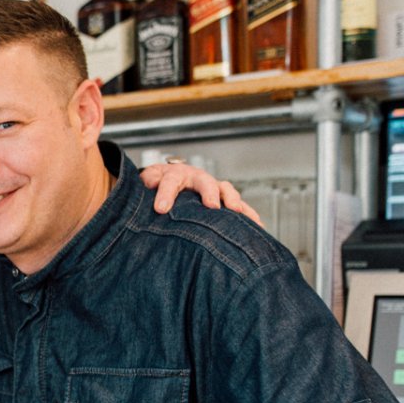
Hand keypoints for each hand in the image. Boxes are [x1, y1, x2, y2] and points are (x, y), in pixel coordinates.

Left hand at [139, 161, 264, 227]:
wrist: (167, 180)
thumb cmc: (156, 185)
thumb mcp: (147, 183)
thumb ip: (145, 185)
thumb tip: (146, 189)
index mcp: (175, 175)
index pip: (170, 181)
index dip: (166, 194)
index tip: (161, 209)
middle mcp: (197, 178)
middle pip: (205, 182)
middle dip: (210, 193)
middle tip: (212, 206)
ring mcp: (213, 188)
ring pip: (226, 190)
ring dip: (234, 201)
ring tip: (238, 213)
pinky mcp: (224, 200)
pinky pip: (240, 206)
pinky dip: (249, 215)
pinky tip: (258, 227)